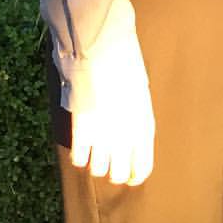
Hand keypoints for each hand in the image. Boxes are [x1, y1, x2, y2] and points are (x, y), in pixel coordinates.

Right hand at [69, 34, 154, 185]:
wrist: (102, 47)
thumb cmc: (124, 62)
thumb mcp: (140, 89)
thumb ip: (137, 115)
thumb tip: (131, 133)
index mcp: (144, 124)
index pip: (142, 167)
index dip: (135, 175)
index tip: (130, 175)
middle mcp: (125, 135)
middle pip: (118, 174)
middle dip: (114, 171)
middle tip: (110, 161)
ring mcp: (103, 133)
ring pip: (98, 170)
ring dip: (96, 163)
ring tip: (95, 150)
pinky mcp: (82, 128)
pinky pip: (78, 158)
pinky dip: (79, 155)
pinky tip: (81, 145)